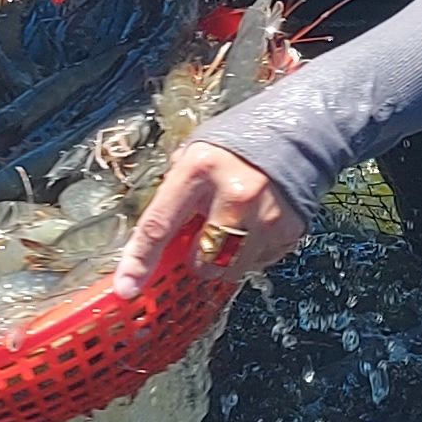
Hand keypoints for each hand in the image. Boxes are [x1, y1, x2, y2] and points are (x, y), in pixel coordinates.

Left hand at [115, 139, 304, 297]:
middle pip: (201, 260)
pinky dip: (250, 254)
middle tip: (202, 237)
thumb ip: (174, 194)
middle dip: (195, 258)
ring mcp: (266, 216)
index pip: (160, 226)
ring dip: (225, 259)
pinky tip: (254, 226)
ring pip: (231, 270)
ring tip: (232, 227)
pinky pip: (258, 264)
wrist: (295, 134)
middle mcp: (234, 196)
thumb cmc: (235, 146)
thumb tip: (153, 238)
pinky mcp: (289, 231)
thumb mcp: (194, 156)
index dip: (139, 261)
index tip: (126, 287)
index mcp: (199, 171)